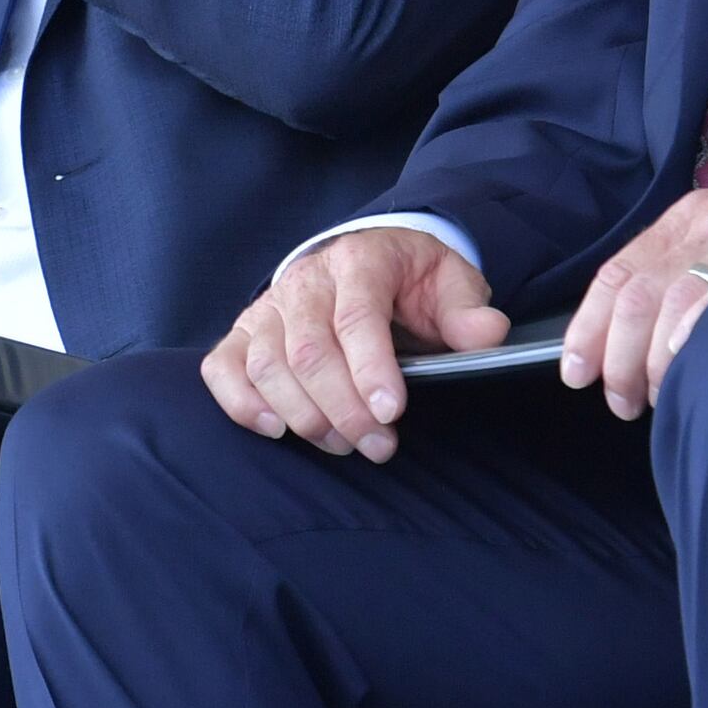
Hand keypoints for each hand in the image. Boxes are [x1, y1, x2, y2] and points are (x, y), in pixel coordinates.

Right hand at [203, 228, 506, 462]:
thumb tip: (486, 334)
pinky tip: (278, 430)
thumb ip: (466, 309)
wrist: (364, 262)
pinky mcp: (243, 333)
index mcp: (358, 261)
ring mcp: (267, 307)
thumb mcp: (449, 281)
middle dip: (343, 408)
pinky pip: (222, 368)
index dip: (370, 367)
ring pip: (266, 365)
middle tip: (378, 447)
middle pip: (307, 350)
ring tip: (343, 445)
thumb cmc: (409, 281)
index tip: (391, 412)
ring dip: (303, 415)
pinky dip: (242, 404)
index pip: (355, 315)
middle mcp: (304, 280)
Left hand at [563, 150, 707, 420]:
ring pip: (671, 307)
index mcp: (692, 218)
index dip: (587, 330)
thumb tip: (643, 341)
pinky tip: (698, 370)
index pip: (616, 275)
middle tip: (624, 403)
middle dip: (617, 362)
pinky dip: (702, 340)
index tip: (577, 374)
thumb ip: (694, 274)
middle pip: (635, 300)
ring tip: (663, 401)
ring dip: (655, 366)